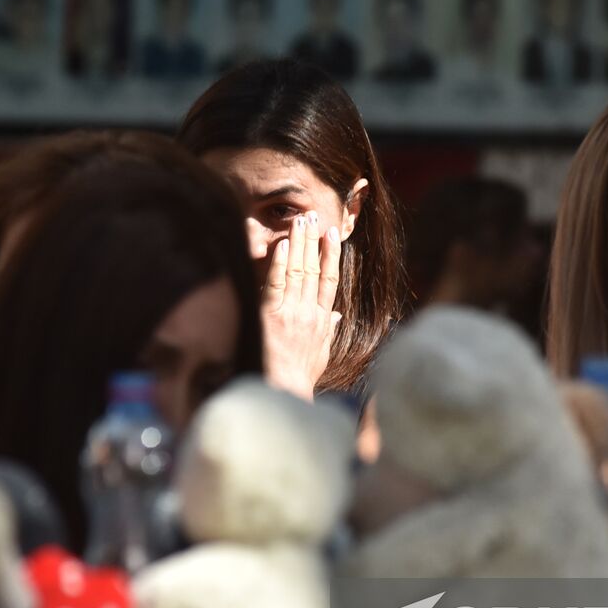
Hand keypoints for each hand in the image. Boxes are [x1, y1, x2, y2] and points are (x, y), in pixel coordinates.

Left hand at [261, 211, 341, 399]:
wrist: (286, 392)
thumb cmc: (301, 376)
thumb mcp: (321, 353)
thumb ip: (328, 329)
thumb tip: (336, 314)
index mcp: (322, 319)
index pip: (329, 280)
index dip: (331, 255)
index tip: (332, 234)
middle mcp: (310, 312)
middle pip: (313, 269)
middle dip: (312, 240)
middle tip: (311, 216)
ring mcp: (291, 313)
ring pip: (297, 271)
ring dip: (297, 244)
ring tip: (299, 222)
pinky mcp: (271, 317)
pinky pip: (276, 285)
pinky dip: (279, 264)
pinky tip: (280, 246)